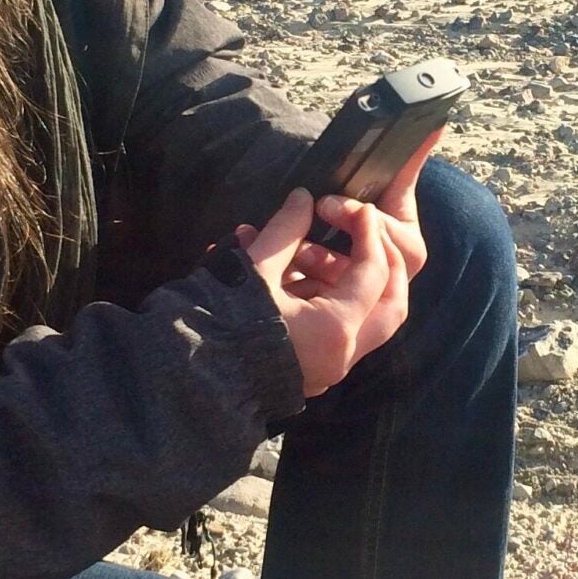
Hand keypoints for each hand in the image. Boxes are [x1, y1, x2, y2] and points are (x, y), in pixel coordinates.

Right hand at [235, 129, 441, 397]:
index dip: (368, 233)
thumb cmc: (220, 322)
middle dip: (384, 264)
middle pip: (390, 306)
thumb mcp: (253, 269)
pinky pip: (333, 330)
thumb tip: (302, 198)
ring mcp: (328, 367)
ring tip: (304, 251)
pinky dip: (323, 298)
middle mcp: (341, 355)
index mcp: (335, 330)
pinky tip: (288, 273)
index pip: (373, 272)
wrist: (187, 380)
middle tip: (366, 233)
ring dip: (346, 280)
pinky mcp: (309, 370)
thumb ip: (285, 231)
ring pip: (364, 320)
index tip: (358, 208)